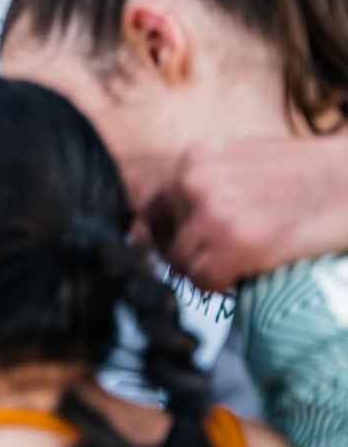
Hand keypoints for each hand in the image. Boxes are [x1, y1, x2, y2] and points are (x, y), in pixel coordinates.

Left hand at [135, 136, 347, 293]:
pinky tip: (250, 274)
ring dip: (210, 273)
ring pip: (182, 264)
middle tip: (232, 258)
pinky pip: (203, 280)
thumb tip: (137, 234)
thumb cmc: (310, 179)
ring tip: (246, 264)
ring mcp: (211, 210)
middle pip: (166, 241)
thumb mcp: (244, 170)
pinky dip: (223, 287)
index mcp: (193, 159)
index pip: (154, 213)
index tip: (202, 248)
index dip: (177, 238)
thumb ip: (199, 192)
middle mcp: (192, 180)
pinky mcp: (235, 241)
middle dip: (193, 258)